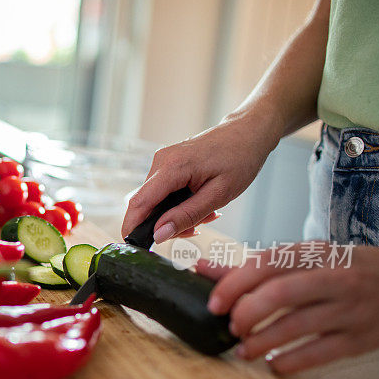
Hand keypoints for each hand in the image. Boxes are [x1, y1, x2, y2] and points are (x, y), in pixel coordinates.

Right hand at [121, 113, 279, 242]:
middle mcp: (161, 162)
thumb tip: (159, 234)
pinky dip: (177, 204)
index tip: (134, 246)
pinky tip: (199, 204)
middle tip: (196, 230)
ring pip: (155, 200)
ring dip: (175, 214)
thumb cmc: (239, 159)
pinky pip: (162, 191)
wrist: (248, 132)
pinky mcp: (166, 163)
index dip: (131, 227)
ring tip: (206, 214)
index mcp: (172, 167)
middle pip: (146, 205)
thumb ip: (187, 216)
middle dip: (164, 224)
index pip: (139, 203)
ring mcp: (162, 161)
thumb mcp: (218, 195)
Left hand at [198, 244, 378, 373]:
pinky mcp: (361, 339)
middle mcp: (334, 278)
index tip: (213, 304)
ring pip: (298, 326)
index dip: (234, 284)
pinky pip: (320, 353)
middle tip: (232, 327)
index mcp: (314, 254)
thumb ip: (253, 267)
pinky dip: (290, 362)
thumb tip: (201, 269)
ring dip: (262, 342)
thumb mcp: (304, 260)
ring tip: (243, 350)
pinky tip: (273, 363)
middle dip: (247, 313)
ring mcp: (349, 309)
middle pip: (280, 293)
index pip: (266, 263)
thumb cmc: (343, 270)